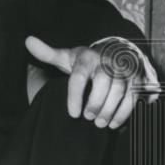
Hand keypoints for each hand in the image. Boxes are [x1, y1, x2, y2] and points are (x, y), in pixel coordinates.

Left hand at [25, 36, 158, 128]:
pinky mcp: (136, 79)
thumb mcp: (67, 56)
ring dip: (111, 110)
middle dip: (95, 104)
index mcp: (87, 57)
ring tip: (100, 124)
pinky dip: (125, 112)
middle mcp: (107, 62)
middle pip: (103, 85)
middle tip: (88, 119)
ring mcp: (124, 70)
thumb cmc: (85, 61)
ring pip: (120, 91)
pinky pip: (134, 96)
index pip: (79, 76)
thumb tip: (27, 41)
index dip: (75, 96)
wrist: (114, 53)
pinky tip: (114, 123)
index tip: (73, 114)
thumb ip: (48, 53)